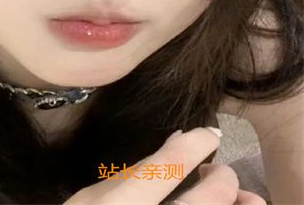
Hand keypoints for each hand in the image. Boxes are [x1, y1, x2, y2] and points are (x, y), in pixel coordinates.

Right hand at [63, 127, 266, 204]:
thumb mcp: (92, 197)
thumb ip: (136, 170)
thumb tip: (177, 138)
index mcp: (122, 204)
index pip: (169, 166)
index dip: (197, 143)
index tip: (208, 134)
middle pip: (213, 196)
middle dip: (224, 177)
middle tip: (215, 173)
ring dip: (238, 203)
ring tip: (236, 197)